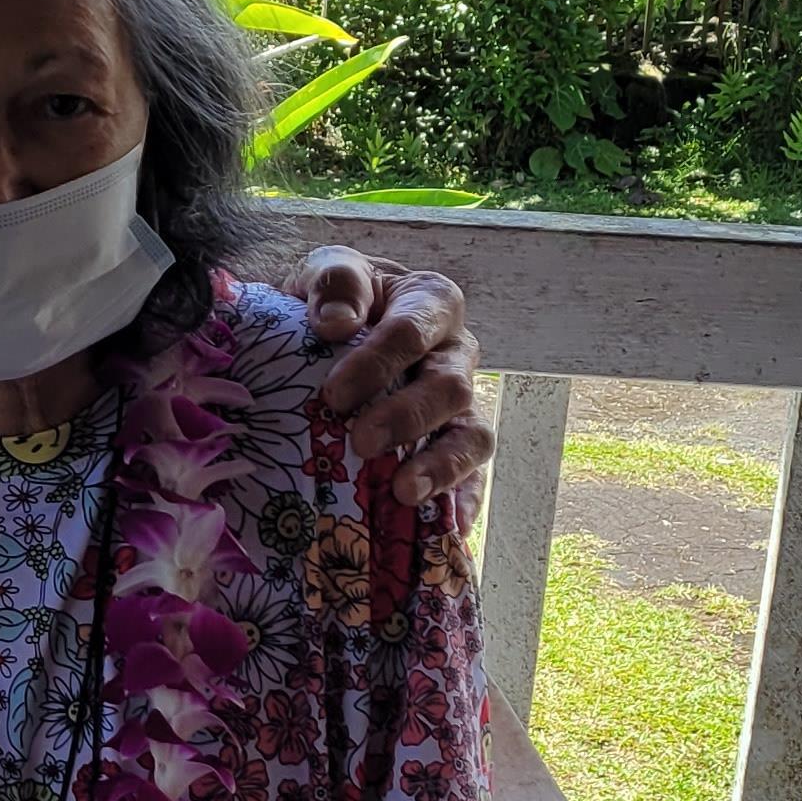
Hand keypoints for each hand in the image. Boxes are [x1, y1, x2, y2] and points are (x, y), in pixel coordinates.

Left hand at [293, 250, 489, 518]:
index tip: (333, 395)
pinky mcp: (457, 449)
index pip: (413, 331)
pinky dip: (461, 505)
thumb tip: (337, 322)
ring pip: (473, 436)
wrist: (329, 329)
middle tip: (359, 442)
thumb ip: (335, 281)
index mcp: (430, 303)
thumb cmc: (334, 299)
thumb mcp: (327, 270)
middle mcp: (455, 355)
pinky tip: (447, 530)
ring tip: (403, 493)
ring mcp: (462, 406)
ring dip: (441, 467)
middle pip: (450, 388)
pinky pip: (474, 479)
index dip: (377, 363)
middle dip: (407, 418)